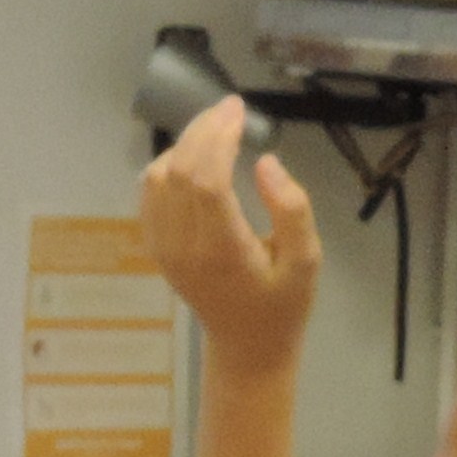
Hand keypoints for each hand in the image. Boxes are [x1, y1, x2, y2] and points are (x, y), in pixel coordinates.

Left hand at [139, 99, 319, 377]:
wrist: (245, 347)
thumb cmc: (282, 305)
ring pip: (158, 176)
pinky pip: (150, 193)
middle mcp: (183, 247)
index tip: (239, 110)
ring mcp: (164, 247)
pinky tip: (194, 157)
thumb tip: (265, 163)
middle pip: (180, 170)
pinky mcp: (157, 246)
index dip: (219, 137)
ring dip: (185, 144)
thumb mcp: (307, 262)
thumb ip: (293, 210)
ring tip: (216, 130)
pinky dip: (168, 164)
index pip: (206, 179)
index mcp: (222, 251)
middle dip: (203, 130)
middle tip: (230, 109)